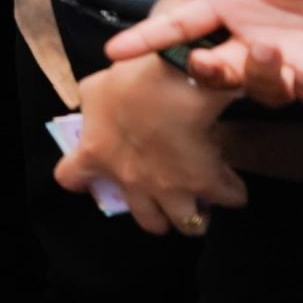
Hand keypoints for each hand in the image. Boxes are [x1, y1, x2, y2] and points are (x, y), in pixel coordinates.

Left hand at [55, 54, 244, 235]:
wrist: (177, 80)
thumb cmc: (132, 78)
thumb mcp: (98, 86)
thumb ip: (93, 105)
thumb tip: (99, 109)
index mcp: (96, 153)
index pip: (70, 178)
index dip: (82, 179)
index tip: (95, 175)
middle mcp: (131, 180)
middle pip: (148, 221)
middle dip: (158, 213)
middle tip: (166, 194)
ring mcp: (169, 189)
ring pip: (186, 224)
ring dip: (195, 213)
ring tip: (200, 198)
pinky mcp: (206, 184)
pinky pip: (229, 199)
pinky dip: (231, 191)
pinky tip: (230, 177)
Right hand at [107, 0, 302, 104]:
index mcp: (231, 5)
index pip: (179, 26)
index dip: (147, 40)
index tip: (116, 52)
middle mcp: (247, 37)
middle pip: (206, 66)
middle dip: (199, 68)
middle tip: (205, 59)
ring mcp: (278, 61)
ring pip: (244, 83)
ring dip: (248, 71)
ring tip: (267, 48)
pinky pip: (281, 91)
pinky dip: (276, 79)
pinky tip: (287, 61)